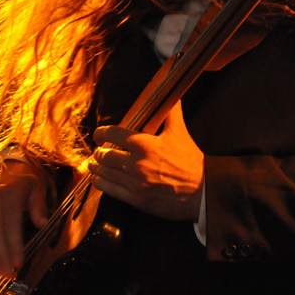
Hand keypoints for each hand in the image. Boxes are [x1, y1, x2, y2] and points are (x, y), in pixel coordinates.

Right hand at [0, 161, 48, 276]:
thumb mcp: (37, 188)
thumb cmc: (26, 180)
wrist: (10, 166)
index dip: (14, 245)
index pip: (10, 224)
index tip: (19, 262)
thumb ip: (39, 205)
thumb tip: (42, 223)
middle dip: (1, 255)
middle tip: (7, 273)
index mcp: (8, 194)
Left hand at [89, 100, 203, 220]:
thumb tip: (171, 94)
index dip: (102, 133)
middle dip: (98, 152)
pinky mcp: (136, 200)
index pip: (114, 134)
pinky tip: (98, 180)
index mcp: (145, 145)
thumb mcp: (180, 132)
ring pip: (105, 173)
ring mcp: (135, 183)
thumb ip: (171, 112)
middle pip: (105, 155)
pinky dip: (101, 183)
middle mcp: (137, 164)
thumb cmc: (191, 161)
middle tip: (98, 151)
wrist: (202, 191)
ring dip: (96, 168)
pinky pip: (110, 190)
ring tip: (93, 164)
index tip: (99, 134)